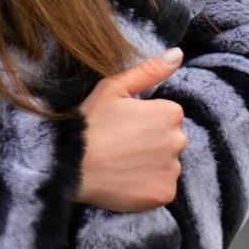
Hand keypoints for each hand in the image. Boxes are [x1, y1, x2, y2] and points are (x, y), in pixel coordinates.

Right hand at [71, 49, 187, 210]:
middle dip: (152, 140)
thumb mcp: (114, 88)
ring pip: (166, 163)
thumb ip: (149, 70)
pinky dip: (148, 185)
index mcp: (169, 113)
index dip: (145, 118)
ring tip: (122, 162)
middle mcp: (178, 141)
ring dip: (151, 163)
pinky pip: (162, 186)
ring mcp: (172, 170)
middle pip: (170, 139)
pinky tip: (126, 179)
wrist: (70, 166)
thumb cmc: (90, 123)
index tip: (124, 125)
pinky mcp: (164, 194)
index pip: (168, 115)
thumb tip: (177, 54)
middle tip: (121, 144)